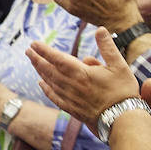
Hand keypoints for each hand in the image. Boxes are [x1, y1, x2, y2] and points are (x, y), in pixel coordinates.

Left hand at [25, 26, 140, 126]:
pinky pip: (54, 97)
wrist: (122, 120)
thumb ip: (107, 47)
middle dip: (37, 59)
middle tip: (28, 51)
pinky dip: (46, 89)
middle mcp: (72, 85)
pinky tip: (41, 83)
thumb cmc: (122, 92)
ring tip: (33, 62)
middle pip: (49, 70)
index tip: (34, 43)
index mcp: (81, 73)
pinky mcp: (72, 109)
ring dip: (40, 71)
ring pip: (50, 82)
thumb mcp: (120, 65)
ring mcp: (70, 98)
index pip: (57, 58)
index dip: (44, 50)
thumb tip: (100, 29)